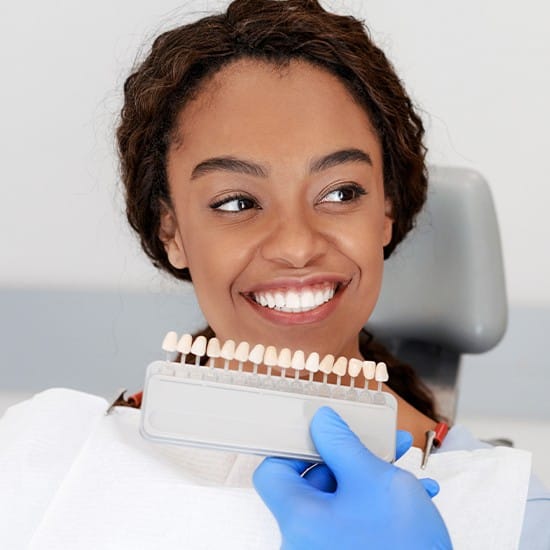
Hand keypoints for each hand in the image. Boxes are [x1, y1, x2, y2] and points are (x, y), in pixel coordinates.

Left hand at [253, 406, 451, 549]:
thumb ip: (342, 444)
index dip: (296, 447)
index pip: (273, 471)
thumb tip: (322, 422)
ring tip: (403, 469)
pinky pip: (352, 521)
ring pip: (339, 500)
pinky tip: (411, 496)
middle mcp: (303, 541)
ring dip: (370, 478)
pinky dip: (376, 504)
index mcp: (299, 520)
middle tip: (378, 445)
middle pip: (312, 483)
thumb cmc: (403, 548)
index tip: (324, 435)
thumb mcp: (374, 480)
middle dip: (348, 458)